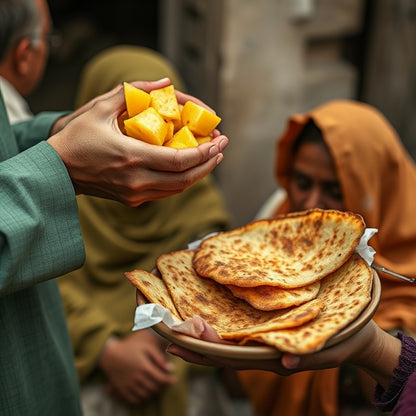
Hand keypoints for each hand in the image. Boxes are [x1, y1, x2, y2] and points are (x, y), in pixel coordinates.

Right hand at [47, 79, 228, 205]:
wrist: (57, 171)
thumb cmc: (77, 137)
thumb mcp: (100, 107)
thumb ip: (133, 92)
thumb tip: (165, 82)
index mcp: (131, 158)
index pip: (180, 161)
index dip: (204, 153)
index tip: (218, 141)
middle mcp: (137, 181)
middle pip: (186, 179)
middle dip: (209, 163)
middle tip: (222, 148)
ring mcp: (135, 194)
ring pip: (178, 188)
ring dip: (199, 173)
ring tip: (212, 156)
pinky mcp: (133, 200)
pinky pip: (166, 192)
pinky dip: (183, 180)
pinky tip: (191, 166)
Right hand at [99, 330, 176, 404]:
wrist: (110, 354)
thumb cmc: (130, 347)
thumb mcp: (146, 346)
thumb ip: (159, 357)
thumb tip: (170, 368)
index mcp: (144, 367)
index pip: (161, 379)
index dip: (169, 381)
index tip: (173, 380)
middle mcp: (137, 378)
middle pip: (155, 388)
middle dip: (162, 387)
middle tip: (164, 382)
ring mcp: (129, 385)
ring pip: (146, 395)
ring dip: (153, 393)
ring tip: (156, 386)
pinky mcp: (122, 390)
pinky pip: (134, 400)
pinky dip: (142, 399)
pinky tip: (144, 392)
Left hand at [166, 317, 400, 387]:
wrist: (354, 337)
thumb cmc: (341, 342)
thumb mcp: (328, 350)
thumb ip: (308, 356)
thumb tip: (287, 362)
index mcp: (269, 357)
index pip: (229, 357)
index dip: (203, 351)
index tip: (178, 343)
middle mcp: (259, 349)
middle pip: (220, 350)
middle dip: (193, 343)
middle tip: (166, 333)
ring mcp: (261, 339)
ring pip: (226, 339)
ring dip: (202, 333)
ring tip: (178, 323)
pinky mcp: (266, 327)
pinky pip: (240, 327)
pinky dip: (221, 321)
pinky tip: (209, 311)